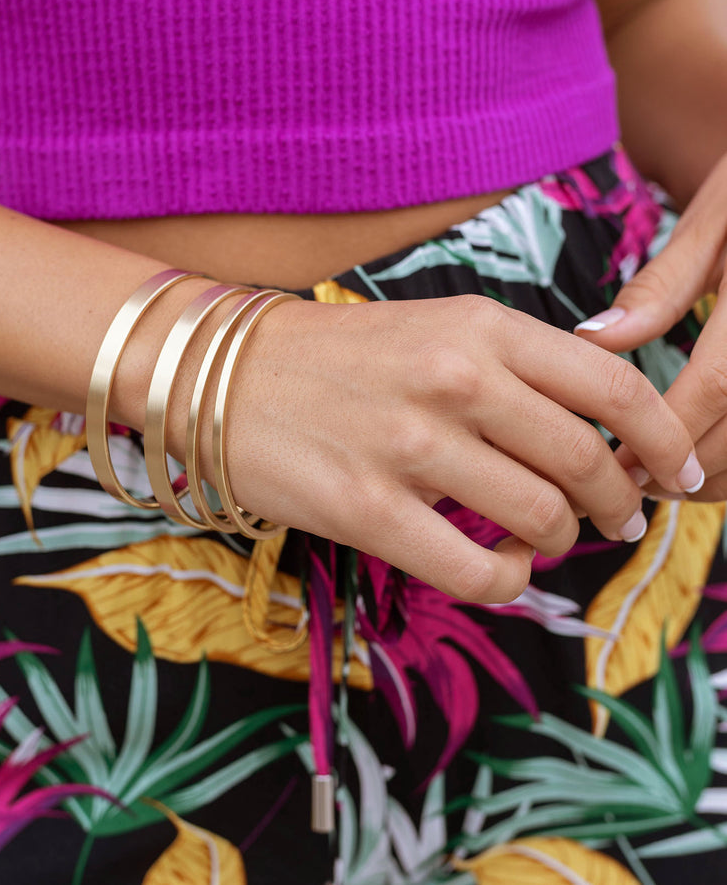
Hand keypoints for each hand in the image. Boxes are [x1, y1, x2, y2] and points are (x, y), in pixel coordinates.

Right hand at [202, 294, 700, 602]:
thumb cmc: (342, 356)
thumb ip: (520, 365)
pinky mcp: (368, 510)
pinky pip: (479, 571)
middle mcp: (455, 379)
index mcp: (481, 326)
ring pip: (541, 519)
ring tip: (542, 536)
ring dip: (558, 539)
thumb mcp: (439, 327)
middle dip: (619, 504)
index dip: (665, 437)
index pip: (614, 385)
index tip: (679, 472)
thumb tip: (602, 421)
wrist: (228, 376)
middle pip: (587, 461)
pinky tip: (500, 565)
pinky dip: (509, 579)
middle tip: (618, 520)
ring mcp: (411, 446)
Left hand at [574, 152, 726, 500]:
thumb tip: (595, 340)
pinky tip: (713, 462)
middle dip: (686, 471)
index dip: (665, 434)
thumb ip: (661, 288)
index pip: (717, 385)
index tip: (616, 462)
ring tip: (665, 480)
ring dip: (721, 479)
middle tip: (629, 483)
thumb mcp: (715, 219)